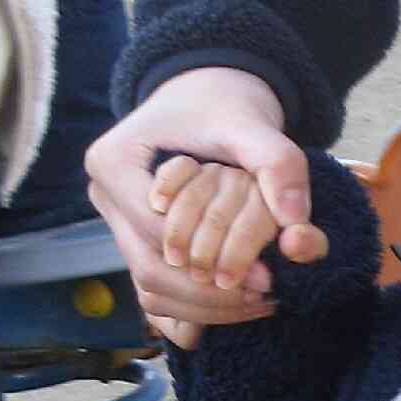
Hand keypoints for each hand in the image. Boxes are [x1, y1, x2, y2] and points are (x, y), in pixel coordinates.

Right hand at [86, 67, 309, 328]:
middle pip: (149, 269)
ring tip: (260, 301)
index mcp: (114, 162)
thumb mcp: (253, 125)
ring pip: (149, 289)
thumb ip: (278, 164)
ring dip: (204, 308)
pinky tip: (238, 308)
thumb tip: (297, 223)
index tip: (266, 276)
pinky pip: (155, 291)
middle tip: (268, 297)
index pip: (159, 232)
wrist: (210, 92)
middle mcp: (103, 195)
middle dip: (209, 295)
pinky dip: (193, 308)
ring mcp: (115, 222)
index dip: (212, 260)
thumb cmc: (225, 105)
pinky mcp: (133, 239)